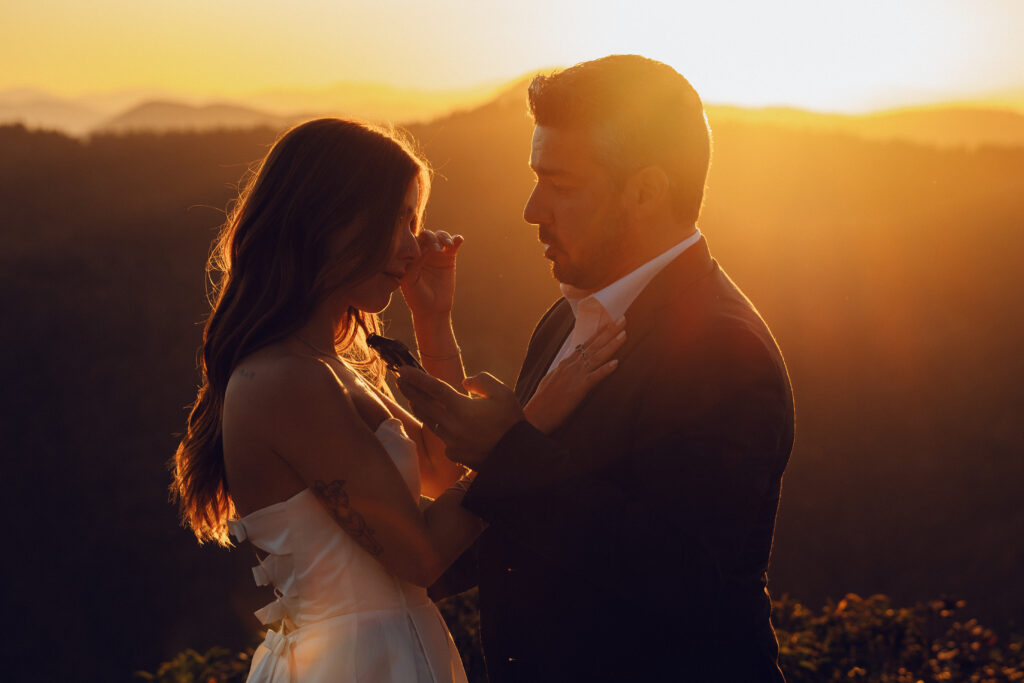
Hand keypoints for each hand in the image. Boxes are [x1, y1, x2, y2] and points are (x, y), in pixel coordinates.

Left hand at [396, 367, 522, 467]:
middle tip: (401, 380)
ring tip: (413, 399)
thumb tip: (464, 383)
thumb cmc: (511, 422)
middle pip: (424, 405)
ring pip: (429, 422)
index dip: (417, 378)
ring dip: (420, 409)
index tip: (403, 369)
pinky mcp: (454, 455)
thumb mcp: (503, 393)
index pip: (434, 389)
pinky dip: (439, 428)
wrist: (517, 457)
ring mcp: (451, 442)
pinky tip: (440, 424)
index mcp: (462, 408)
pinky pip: (442, 438)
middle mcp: (452, 425)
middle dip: (411, 391)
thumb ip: (482, 381)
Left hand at [401, 230, 463, 317]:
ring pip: (440, 236)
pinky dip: (456, 240)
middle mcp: (422, 251)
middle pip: (427, 235)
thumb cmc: (416, 296)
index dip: (418, 241)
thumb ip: (413, 264)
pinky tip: (459, 240)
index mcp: (410, 255)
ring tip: (448, 245)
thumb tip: (423, 248)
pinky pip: (453, 245)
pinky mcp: (449, 257)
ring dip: (444, 237)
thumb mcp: (409, 281)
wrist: (432, 309)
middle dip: (432, 239)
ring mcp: (436, 253)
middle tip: (436, 250)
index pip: (413, 240)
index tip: (423, 253)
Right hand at [524, 316, 626, 433]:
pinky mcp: (578, 389)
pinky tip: (616, 363)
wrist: (535, 415)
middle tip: (622, 319)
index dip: (599, 333)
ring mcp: (575, 376)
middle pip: (594, 345)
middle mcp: (571, 365)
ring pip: (597, 357)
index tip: (610, 323)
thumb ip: (563, 371)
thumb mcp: (552, 380)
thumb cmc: (543, 401)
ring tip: (624, 334)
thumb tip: (567, 365)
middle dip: (609, 332)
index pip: (586, 344)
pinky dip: (605, 369)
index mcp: (566, 363)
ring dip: (611, 345)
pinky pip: (594, 377)